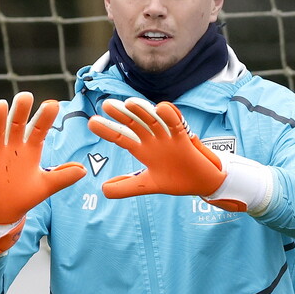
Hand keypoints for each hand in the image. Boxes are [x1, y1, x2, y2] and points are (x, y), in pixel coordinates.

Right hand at [0, 92, 85, 234]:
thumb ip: (63, 177)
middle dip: (20, 110)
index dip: (45, 117)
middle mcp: (14, 145)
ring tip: (1, 105)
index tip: (53, 104)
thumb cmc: (26, 196)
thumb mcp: (46, 186)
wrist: (5, 211)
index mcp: (31, 148)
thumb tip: (83, 170)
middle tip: (26, 96)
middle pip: (17, 123)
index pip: (39, 129)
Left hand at [89, 98, 226, 200]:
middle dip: (122, 115)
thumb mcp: (148, 185)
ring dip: (143, 111)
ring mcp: (169, 138)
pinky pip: (177, 124)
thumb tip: (103, 190)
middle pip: (135, 124)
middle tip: (107, 105)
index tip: (92, 123)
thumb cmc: (176, 180)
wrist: (202, 183)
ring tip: (130, 104)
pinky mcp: (185, 140)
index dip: (108, 130)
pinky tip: (161, 108)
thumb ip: (127, 187)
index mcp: (144, 150)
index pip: (122, 137)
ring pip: (154, 121)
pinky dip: (171, 116)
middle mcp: (154, 141)